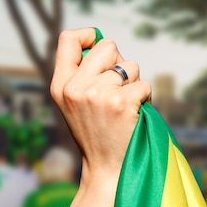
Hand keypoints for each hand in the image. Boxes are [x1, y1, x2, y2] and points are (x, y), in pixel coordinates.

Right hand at [50, 28, 150, 183]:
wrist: (108, 171)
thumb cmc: (97, 135)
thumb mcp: (76, 105)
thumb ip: (83, 75)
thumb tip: (106, 45)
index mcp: (61, 86)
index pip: (68, 39)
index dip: (89, 35)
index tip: (100, 48)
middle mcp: (75, 88)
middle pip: (108, 46)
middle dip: (119, 63)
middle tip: (118, 89)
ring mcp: (98, 95)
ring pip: (130, 65)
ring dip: (134, 83)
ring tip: (125, 107)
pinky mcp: (121, 103)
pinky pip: (144, 85)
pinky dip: (146, 98)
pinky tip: (135, 115)